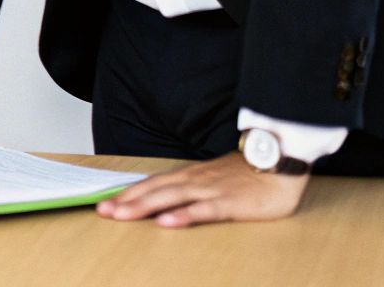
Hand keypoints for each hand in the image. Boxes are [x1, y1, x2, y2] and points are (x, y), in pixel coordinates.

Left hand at [96, 153, 307, 226]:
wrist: (280, 161)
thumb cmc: (247, 174)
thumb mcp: (212, 179)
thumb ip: (191, 188)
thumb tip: (166, 201)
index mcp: (189, 176)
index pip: (152, 184)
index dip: (128, 193)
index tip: (105, 203)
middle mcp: (194, 181)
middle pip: (154, 190)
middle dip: (127, 201)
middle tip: (103, 211)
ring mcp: (211, 191)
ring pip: (171, 198)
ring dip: (144, 206)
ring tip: (122, 216)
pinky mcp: (230, 202)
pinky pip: (203, 210)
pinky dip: (183, 216)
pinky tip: (166, 223)